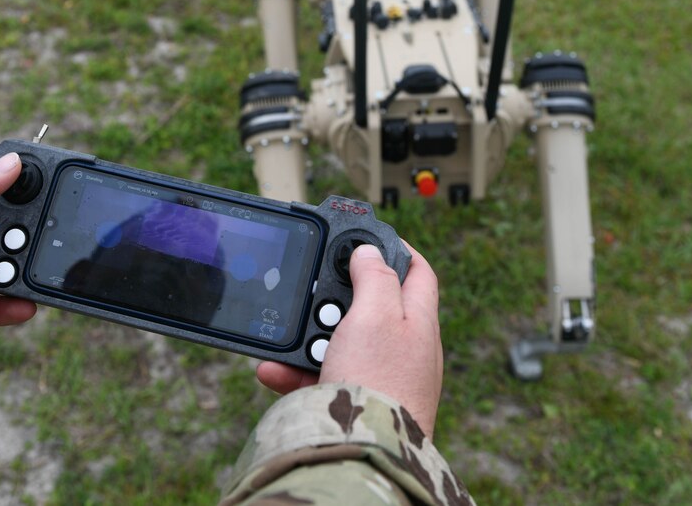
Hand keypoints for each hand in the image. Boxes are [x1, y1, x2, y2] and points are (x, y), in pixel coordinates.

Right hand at [257, 242, 442, 436]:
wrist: (363, 453)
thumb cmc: (378, 382)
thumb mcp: (376, 313)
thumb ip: (374, 276)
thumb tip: (369, 251)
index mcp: (418, 322)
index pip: (417, 272)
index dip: (393, 248)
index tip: (365, 236)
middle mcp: (403, 350)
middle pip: (369, 305)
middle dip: (334, 297)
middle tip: (313, 291)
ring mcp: (379, 378)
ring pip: (337, 342)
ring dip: (307, 338)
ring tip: (289, 339)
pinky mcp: (353, 403)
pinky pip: (319, 378)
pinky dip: (295, 372)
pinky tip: (273, 370)